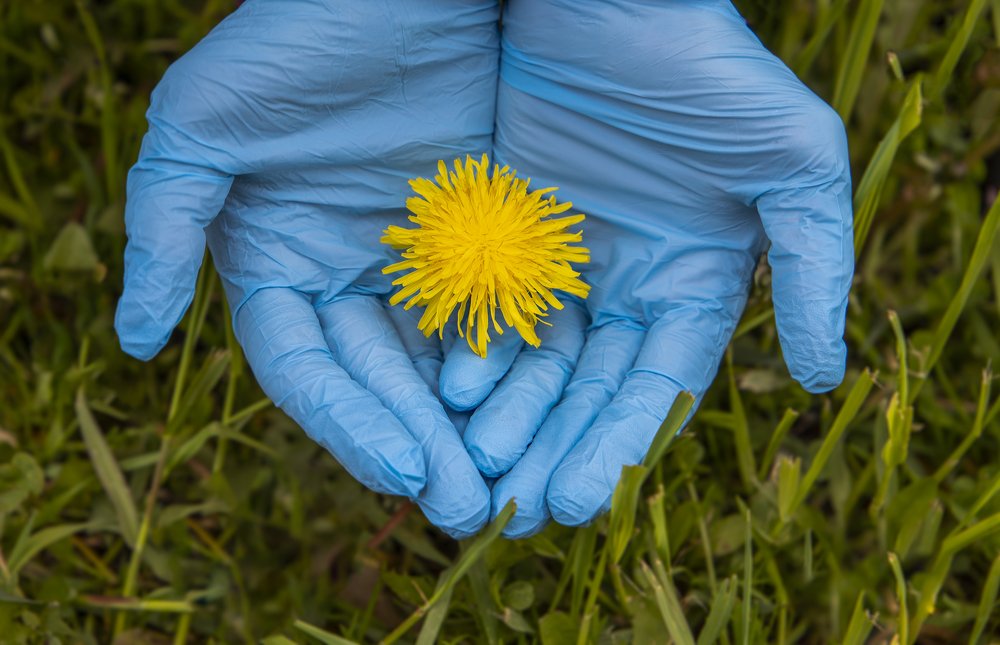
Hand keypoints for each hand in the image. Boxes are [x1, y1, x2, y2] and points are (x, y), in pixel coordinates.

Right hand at [114, 0, 498, 537]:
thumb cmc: (295, 38)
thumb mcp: (206, 125)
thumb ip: (166, 226)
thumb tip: (131, 342)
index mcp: (280, 261)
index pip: (307, 368)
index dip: (348, 422)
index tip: (401, 471)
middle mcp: (348, 272)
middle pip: (381, 380)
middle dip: (420, 445)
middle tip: (467, 512)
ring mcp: (418, 258)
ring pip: (443, 359)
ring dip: (473, 423)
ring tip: (508, 484)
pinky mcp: (482, 235)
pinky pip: (502, 310)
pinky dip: (518, 360)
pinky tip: (549, 409)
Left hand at [439, 0, 852, 536]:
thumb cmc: (707, 69)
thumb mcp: (792, 159)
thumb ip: (815, 264)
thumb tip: (824, 379)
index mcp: (695, 285)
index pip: (657, 386)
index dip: (621, 446)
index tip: (580, 501)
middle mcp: (626, 287)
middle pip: (589, 391)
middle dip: (556, 449)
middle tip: (517, 513)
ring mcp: (561, 266)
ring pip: (532, 361)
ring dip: (508, 417)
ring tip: (478, 470)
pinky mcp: (503, 237)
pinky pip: (483, 309)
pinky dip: (469, 353)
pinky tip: (445, 395)